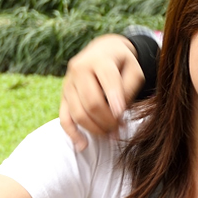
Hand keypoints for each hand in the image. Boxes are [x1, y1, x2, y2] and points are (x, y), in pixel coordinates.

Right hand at [59, 33, 145, 149]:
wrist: (102, 52)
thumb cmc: (122, 64)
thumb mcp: (134, 70)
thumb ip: (129, 89)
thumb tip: (118, 114)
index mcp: (100, 60)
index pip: (107, 81)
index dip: (115, 100)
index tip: (122, 116)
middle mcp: (79, 69)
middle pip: (91, 102)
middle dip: (107, 120)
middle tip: (120, 128)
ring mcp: (68, 83)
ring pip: (78, 113)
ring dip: (95, 128)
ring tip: (110, 134)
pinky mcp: (63, 96)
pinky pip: (64, 118)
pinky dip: (72, 134)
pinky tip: (84, 145)